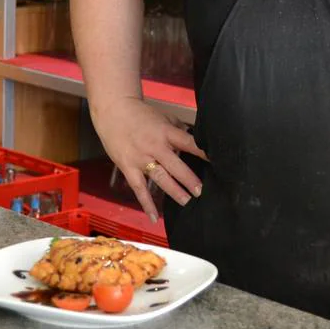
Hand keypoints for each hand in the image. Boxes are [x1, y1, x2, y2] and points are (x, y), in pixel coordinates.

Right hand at [90, 96, 206, 220]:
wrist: (113, 111)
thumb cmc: (140, 114)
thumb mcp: (163, 117)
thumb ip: (178, 130)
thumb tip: (196, 140)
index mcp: (166, 132)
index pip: (188, 143)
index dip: (202, 153)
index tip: (216, 162)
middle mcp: (154, 146)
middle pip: (175, 165)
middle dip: (189, 179)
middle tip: (201, 191)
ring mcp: (140, 158)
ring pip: (159, 178)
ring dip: (174, 191)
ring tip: (186, 201)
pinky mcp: (128, 167)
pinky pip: (139, 188)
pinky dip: (146, 203)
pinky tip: (154, 217)